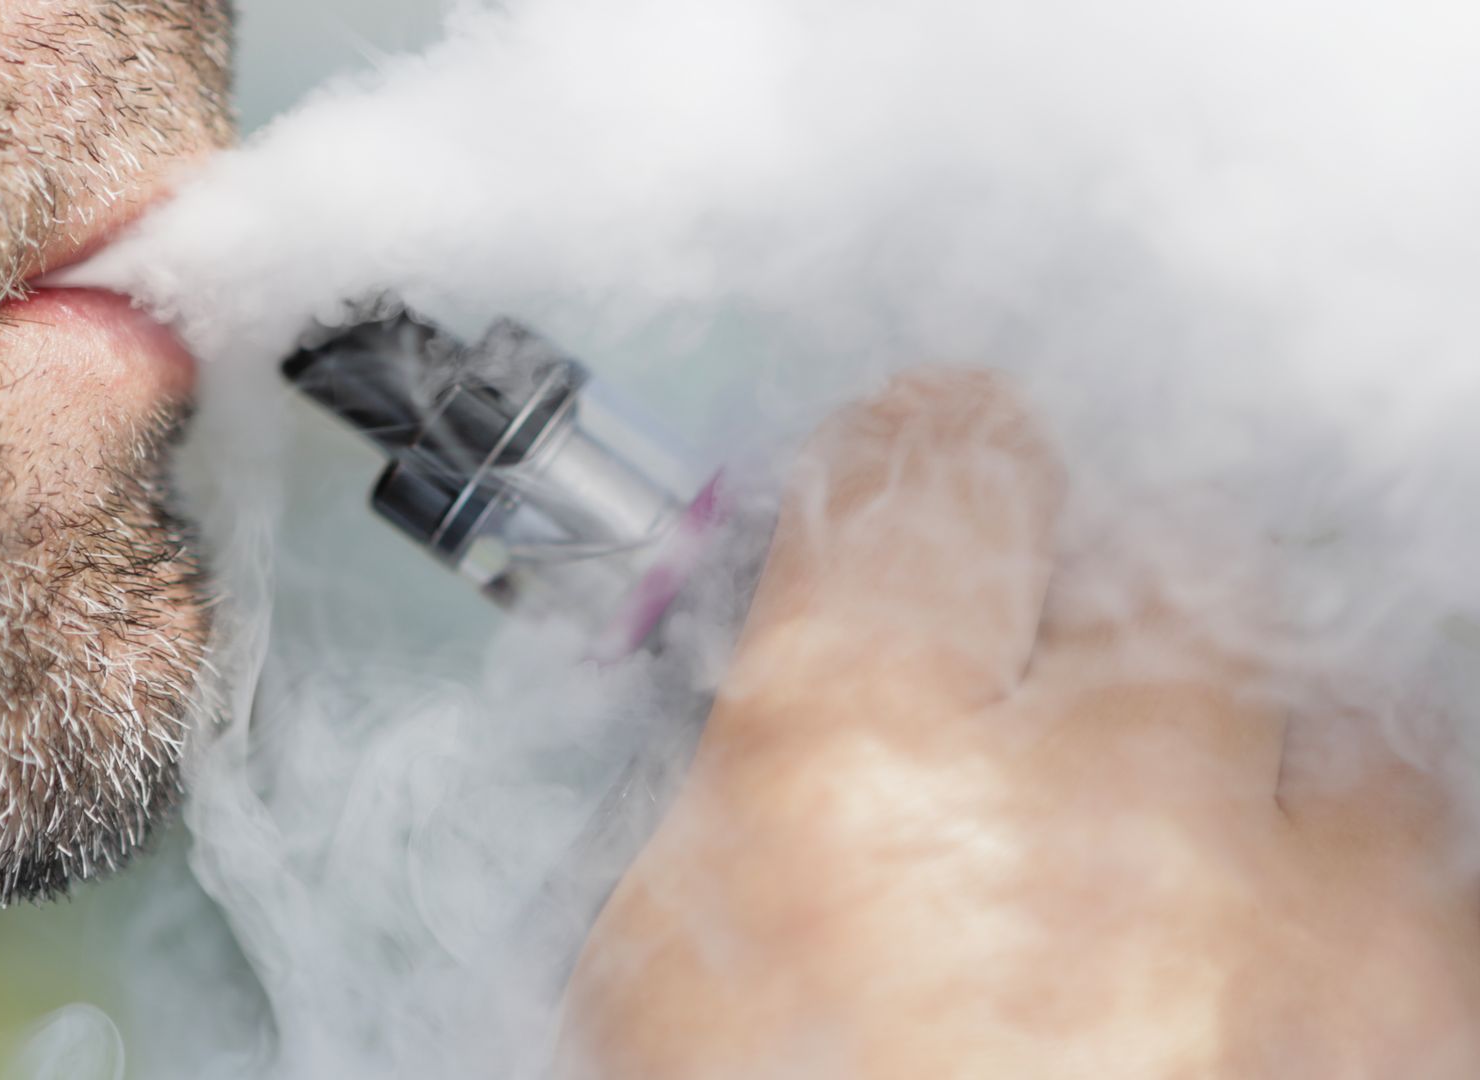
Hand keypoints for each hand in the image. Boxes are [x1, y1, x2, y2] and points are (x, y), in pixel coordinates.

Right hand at [557, 372, 1479, 1078]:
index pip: (927, 466)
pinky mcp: (1451, 990)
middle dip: (1109, 599)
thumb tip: (809, 668)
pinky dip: (1358, 859)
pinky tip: (1279, 955)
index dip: (929, 459)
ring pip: (1321, 674)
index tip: (934, 473)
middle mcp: (1107, 788)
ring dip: (1254, 739)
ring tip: (1181, 864)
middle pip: (1157, 540)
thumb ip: (753, 789)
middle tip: (1063, 695)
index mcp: (855, 774)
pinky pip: (1420, 823)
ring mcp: (1321, 890)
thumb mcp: (682, 996)